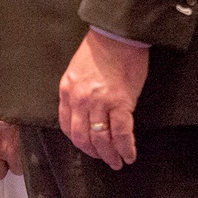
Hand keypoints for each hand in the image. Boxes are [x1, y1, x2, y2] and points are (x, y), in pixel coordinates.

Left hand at [58, 29, 147, 169]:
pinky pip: (121, 134)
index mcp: (67, 89)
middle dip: (94, 153)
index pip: (67, 125)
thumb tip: (84, 114)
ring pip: (101, 139)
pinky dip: (126, 149)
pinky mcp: (121, 102)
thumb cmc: (99, 49)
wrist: (117, 35)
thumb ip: (76, 92)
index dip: (79, 141)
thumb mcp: (77, 70)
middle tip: (104, 159)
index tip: (88, 147)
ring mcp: (100, 102)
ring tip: (117, 162)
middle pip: (82, 137)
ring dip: (110, 155)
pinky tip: (130, 156)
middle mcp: (80, 98)